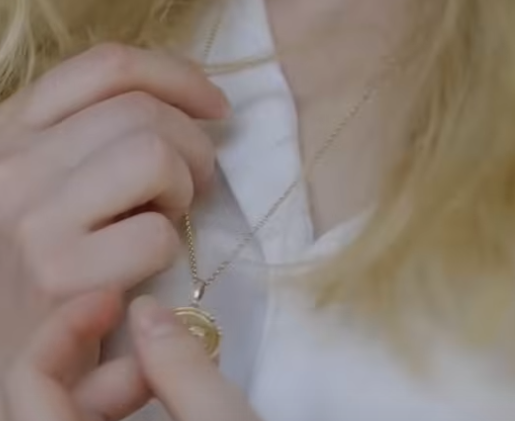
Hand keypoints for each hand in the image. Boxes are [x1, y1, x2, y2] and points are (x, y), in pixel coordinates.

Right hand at [0, 43, 225, 371]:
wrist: (12, 345)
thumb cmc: (47, 256)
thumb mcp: (60, 179)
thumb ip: (98, 135)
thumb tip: (187, 103)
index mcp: (12, 129)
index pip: (108, 67)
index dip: (178, 77)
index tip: (215, 105)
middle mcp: (13, 164)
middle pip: (144, 113)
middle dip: (194, 145)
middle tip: (197, 182)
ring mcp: (32, 219)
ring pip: (154, 157)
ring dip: (184, 188)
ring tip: (171, 214)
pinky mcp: (59, 276)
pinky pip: (156, 233)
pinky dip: (170, 244)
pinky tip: (152, 257)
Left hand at [4, 292, 262, 420]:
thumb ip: (182, 365)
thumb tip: (146, 309)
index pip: (27, 385)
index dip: (65, 327)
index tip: (117, 299)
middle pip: (49, 405)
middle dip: (112, 367)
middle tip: (172, 352)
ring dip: (122, 391)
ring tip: (179, 379)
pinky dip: (125, 414)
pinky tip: (169, 404)